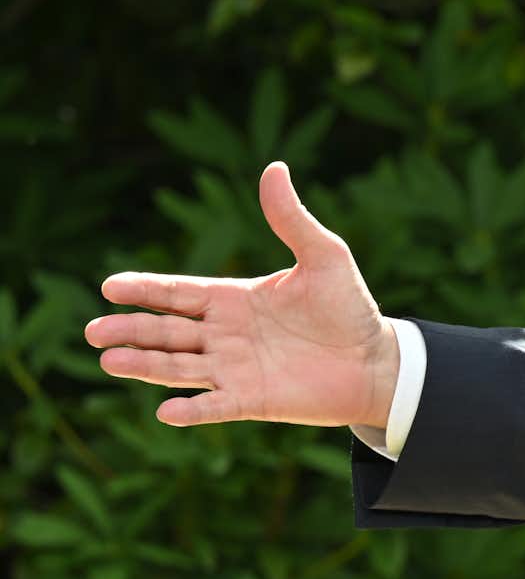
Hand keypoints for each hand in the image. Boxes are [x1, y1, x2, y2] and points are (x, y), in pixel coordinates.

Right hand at [88, 162, 399, 428]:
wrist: (376, 359)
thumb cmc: (348, 307)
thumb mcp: (323, 256)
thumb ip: (291, 219)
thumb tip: (273, 168)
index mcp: (233, 299)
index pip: (178, 293)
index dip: (145, 290)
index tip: (110, 287)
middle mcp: (224, 335)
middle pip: (167, 331)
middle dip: (131, 330)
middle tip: (95, 330)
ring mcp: (234, 369)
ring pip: (178, 368)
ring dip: (145, 366)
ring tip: (109, 361)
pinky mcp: (251, 400)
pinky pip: (214, 407)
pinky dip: (192, 410)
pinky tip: (166, 411)